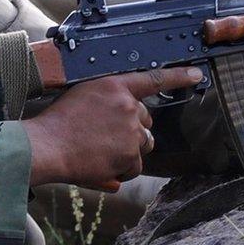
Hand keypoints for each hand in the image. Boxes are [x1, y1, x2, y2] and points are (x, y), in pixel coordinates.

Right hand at [24, 67, 203, 190]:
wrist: (47, 146)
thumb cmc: (55, 124)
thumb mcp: (81, 99)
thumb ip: (104, 107)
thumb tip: (118, 121)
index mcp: (114, 85)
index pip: (153, 79)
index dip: (178, 76)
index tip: (196, 74)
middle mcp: (127, 105)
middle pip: (146, 122)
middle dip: (132, 131)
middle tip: (105, 138)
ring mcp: (131, 131)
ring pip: (142, 146)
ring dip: (127, 152)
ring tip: (99, 152)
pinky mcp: (130, 155)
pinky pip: (134, 167)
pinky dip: (120, 170)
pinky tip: (99, 165)